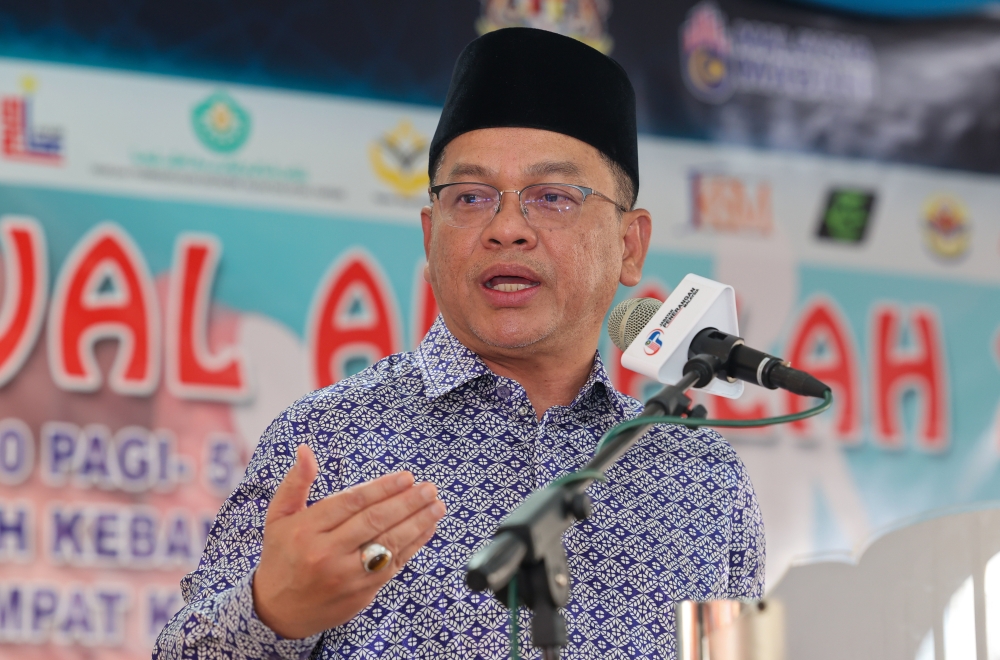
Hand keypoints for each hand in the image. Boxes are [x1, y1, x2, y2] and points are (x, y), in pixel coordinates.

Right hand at [252, 444, 445, 638]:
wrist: (278, 611)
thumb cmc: (281, 556)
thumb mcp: (278, 516)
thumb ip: (296, 482)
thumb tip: (306, 450)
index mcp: (306, 530)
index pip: (351, 503)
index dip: (382, 488)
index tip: (406, 477)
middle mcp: (326, 553)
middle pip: (374, 521)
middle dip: (407, 502)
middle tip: (428, 488)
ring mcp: (346, 576)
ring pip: (389, 543)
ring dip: (418, 522)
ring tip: (436, 505)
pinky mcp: (362, 592)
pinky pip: (394, 565)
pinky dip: (414, 546)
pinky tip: (428, 529)